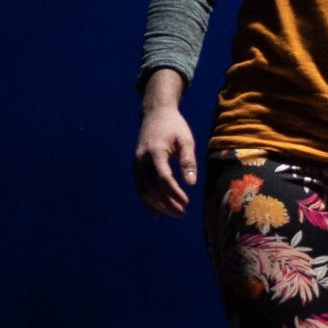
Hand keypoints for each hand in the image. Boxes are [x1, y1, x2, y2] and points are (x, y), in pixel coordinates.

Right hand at [133, 97, 197, 216]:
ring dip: (159, 205)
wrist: (155, 114)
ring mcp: (136, 164)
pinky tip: (157, 214)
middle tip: (183, 213)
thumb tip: (191, 183)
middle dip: (167, 204)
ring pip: (144, 191)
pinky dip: (148, 202)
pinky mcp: (136, 167)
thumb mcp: (186, 140)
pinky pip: (140, 188)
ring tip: (175, 213)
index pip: (163, 179)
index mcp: (155, 153)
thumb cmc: (174, 127)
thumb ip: (188, 160)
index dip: (174, 194)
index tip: (186, 204)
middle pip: (153, 189)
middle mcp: (142, 160)